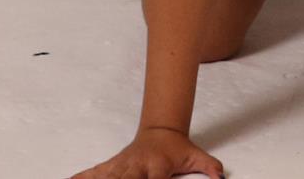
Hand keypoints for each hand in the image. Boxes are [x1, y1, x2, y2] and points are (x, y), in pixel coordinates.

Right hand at [69, 125, 224, 178]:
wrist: (161, 129)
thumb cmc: (178, 148)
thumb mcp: (196, 155)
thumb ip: (208, 166)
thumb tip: (221, 175)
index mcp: (158, 166)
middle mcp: (138, 165)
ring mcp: (123, 164)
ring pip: (106, 176)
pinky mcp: (113, 165)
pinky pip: (95, 172)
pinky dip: (82, 177)